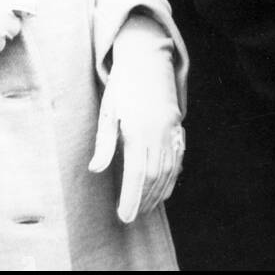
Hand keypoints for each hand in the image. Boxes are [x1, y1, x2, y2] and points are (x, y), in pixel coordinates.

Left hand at [88, 29, 183, 223]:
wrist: (147, 59)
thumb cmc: (123, 86)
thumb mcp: (108, 111)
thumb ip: (104, 142)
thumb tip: (96, 169)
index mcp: (138, 130)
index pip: (136, 175)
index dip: (131, 199)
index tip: (124, 215)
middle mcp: (158, 133)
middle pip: (154, 177)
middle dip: (143, 200)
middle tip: (132, 215)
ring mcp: (171, 130)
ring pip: (168, 171)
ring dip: (157, 193)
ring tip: (145, 207)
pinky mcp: (178, 128)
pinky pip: (177, 160)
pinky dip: (172, 178)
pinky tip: (163, 190)